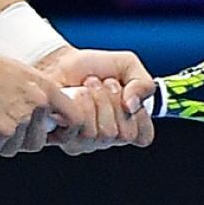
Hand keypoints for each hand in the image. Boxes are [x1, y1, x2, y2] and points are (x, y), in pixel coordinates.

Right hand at [0, 44, 81, 156]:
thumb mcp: (22, 74)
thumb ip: (36, 96)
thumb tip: (39, 120)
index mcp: (46, 89)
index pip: (74, 118)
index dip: (66, 132)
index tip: (55, 136)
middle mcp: (37, 105)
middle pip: (36, 142)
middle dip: (19, 140)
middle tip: (2, 128)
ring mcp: (19, 120)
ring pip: (12, 149)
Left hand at [35, 46, 156, 152]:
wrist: (59, 62)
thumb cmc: (93, 66)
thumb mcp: (129, 66)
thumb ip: (144, 84)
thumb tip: (132, 106)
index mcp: (126, 126)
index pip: (143, 137)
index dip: (138, 115)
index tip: (126, 92)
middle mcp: (107, 139)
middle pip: (124, 134)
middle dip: (114, 101)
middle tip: (104, 85)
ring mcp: (86, 142)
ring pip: (104, 133)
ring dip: (97, 99)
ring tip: (88, 86)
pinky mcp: (65, 139)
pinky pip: (83, 130)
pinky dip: (81, 104)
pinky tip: (76, 94)